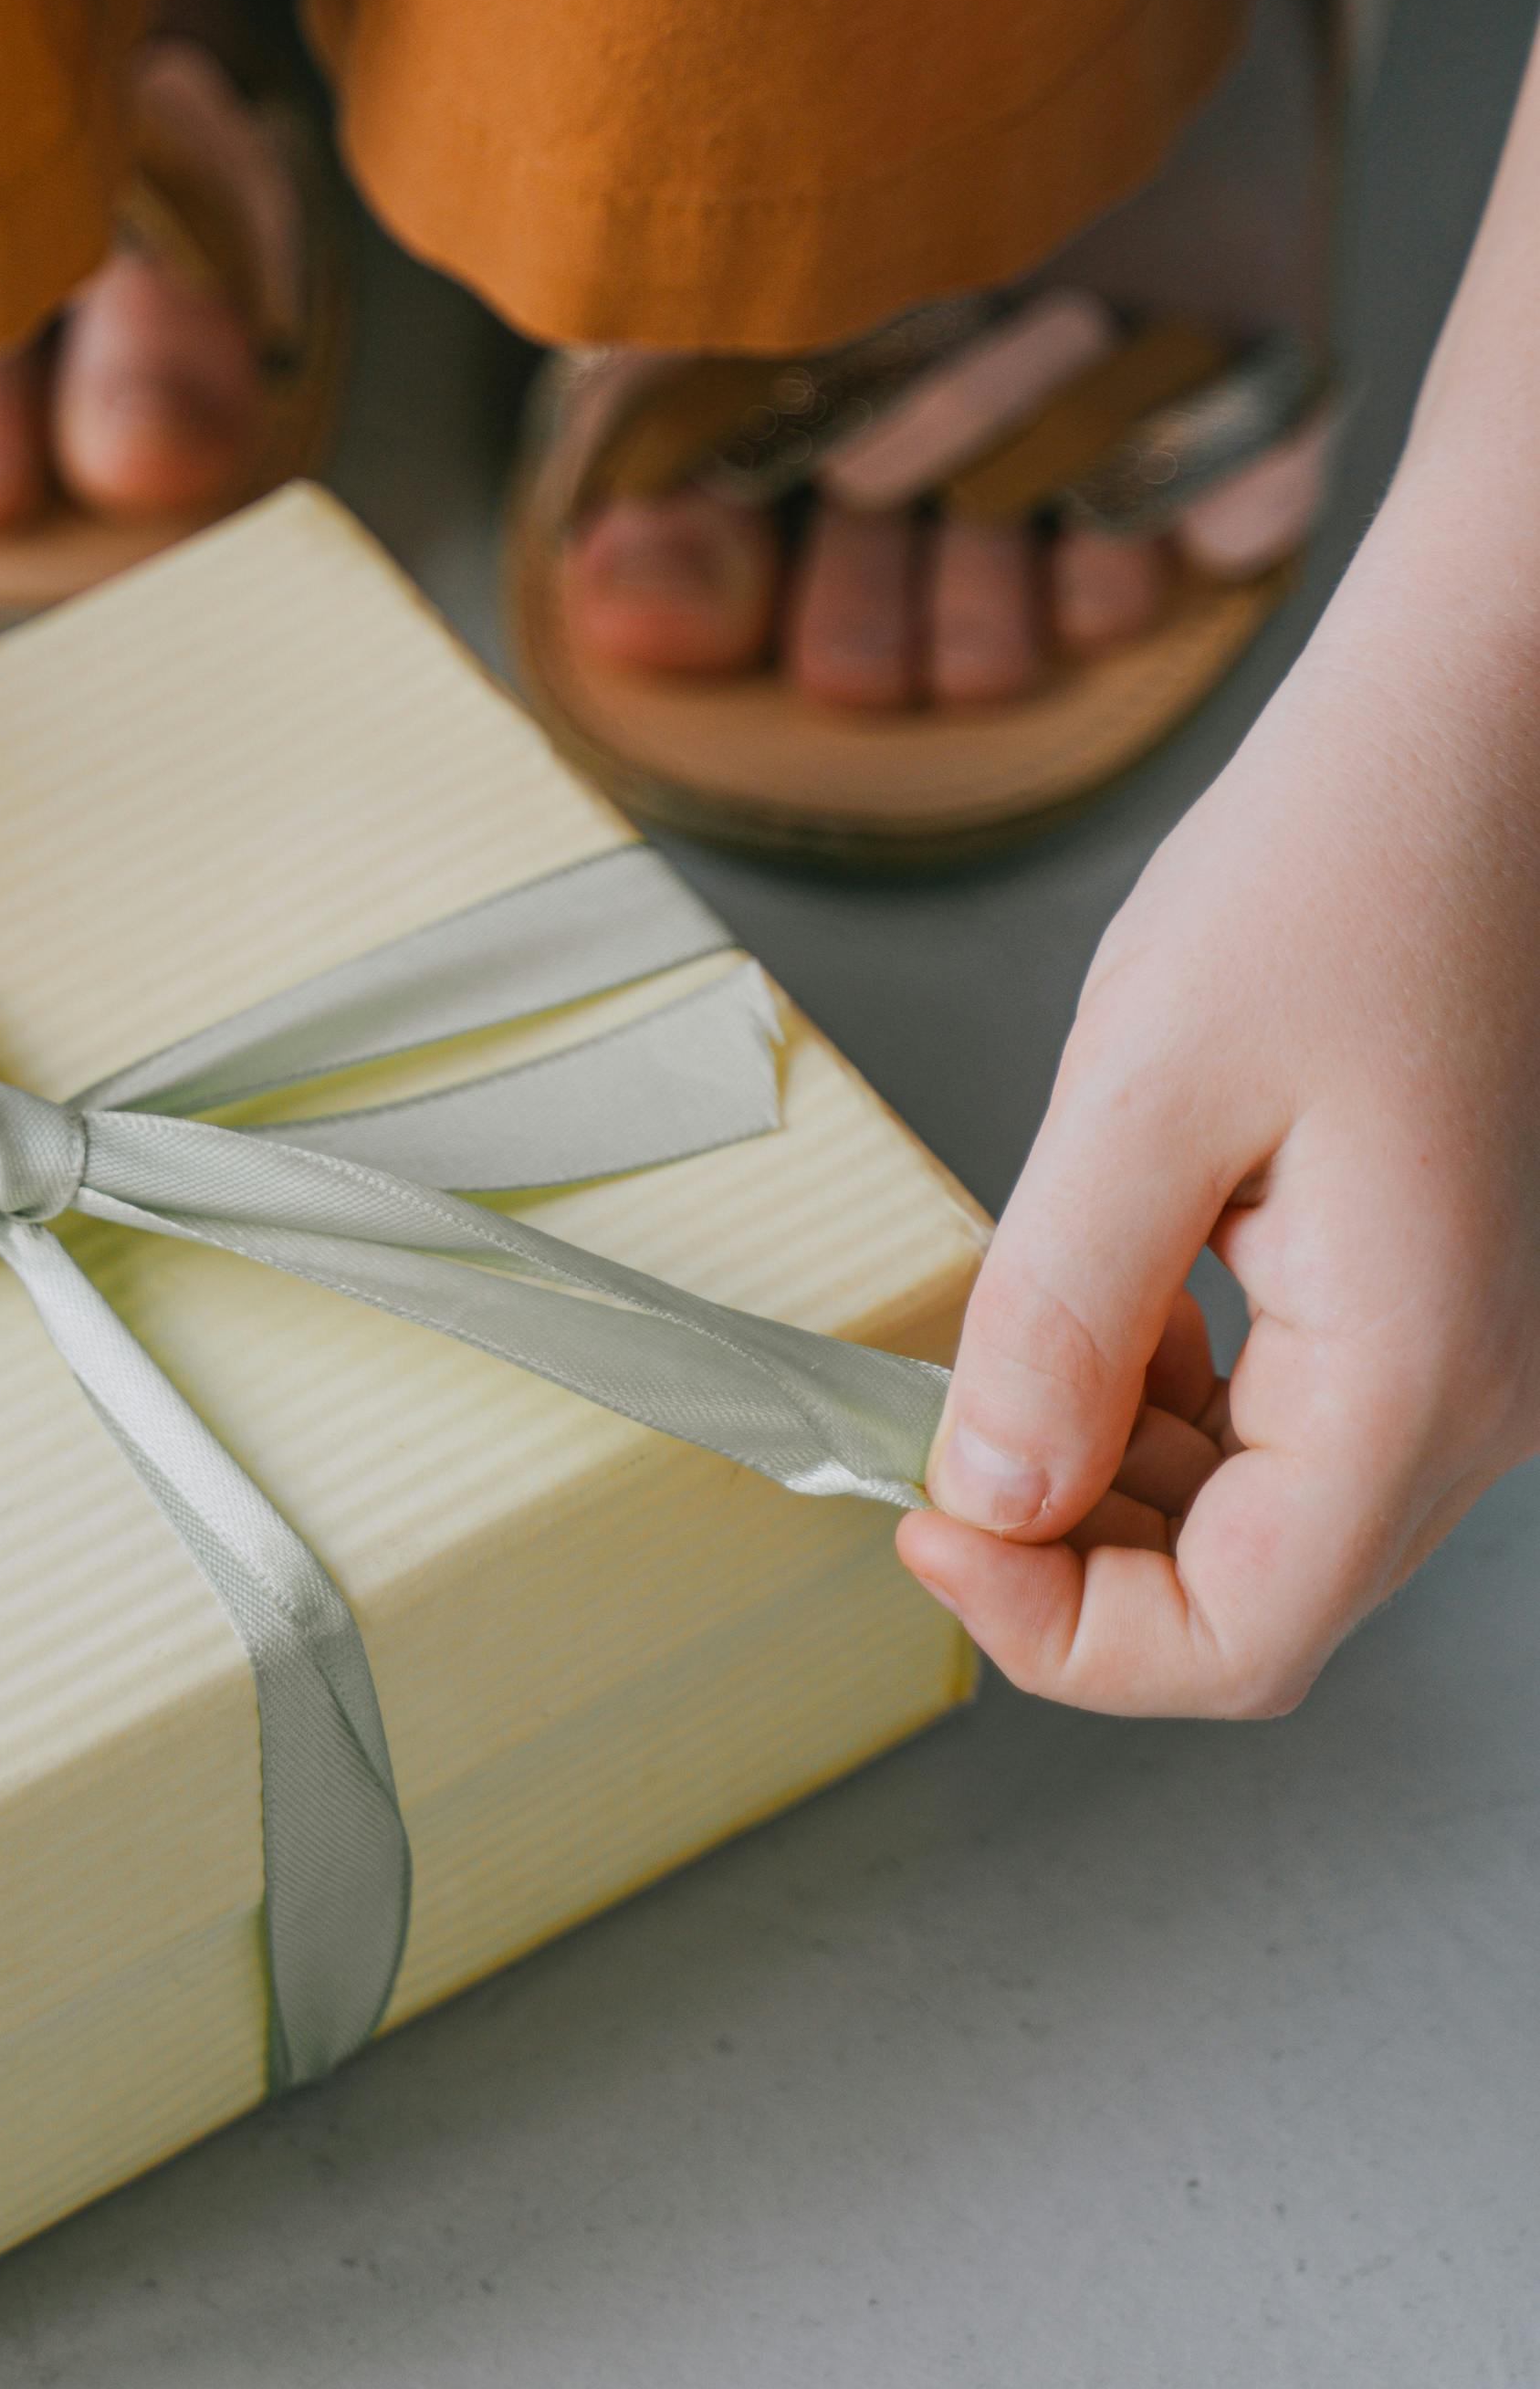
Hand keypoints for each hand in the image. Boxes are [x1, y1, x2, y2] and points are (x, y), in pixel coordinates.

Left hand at [897, 495, 1539, 1711]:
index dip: (1056, 1631)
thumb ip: (1064, 1312)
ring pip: (1264, 1522)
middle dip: (1069, 1558)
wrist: (1462, 745)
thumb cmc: (1331, 870)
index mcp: (1414, 1375)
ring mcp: (1461, 1355)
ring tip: (998, 1359)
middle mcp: (1469, 1400)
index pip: (1238, 1643)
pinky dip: (1169, 1404)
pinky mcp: (1428, 1297)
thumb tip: (989, 1492)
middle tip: (925, 1446)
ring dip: (1111, 1481)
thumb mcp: (1147, 1085)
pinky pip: (1287, 1424)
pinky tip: (1098, 1302)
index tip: (920, 1516)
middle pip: (1253, 1599)